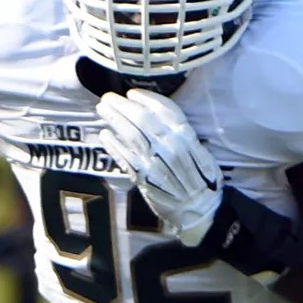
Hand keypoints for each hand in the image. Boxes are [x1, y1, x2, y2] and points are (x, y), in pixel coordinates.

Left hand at [94, 88, 222, 247]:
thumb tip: (156, 116)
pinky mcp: (144, 178)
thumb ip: (181, 134)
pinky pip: (125, 158)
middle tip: (108, 97)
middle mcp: (171, 147)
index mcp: (186, 137)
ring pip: (132, 135)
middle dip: (124, 106)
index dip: (147, 99)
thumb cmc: (200, 179)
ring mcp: (156, 163)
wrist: (198, 210)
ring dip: (115, 119)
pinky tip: (105, 134)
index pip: (165, 111)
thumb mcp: (199, 151)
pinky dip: (113, 145)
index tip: (132, 93)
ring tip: (102, 109)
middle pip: (144, 119)